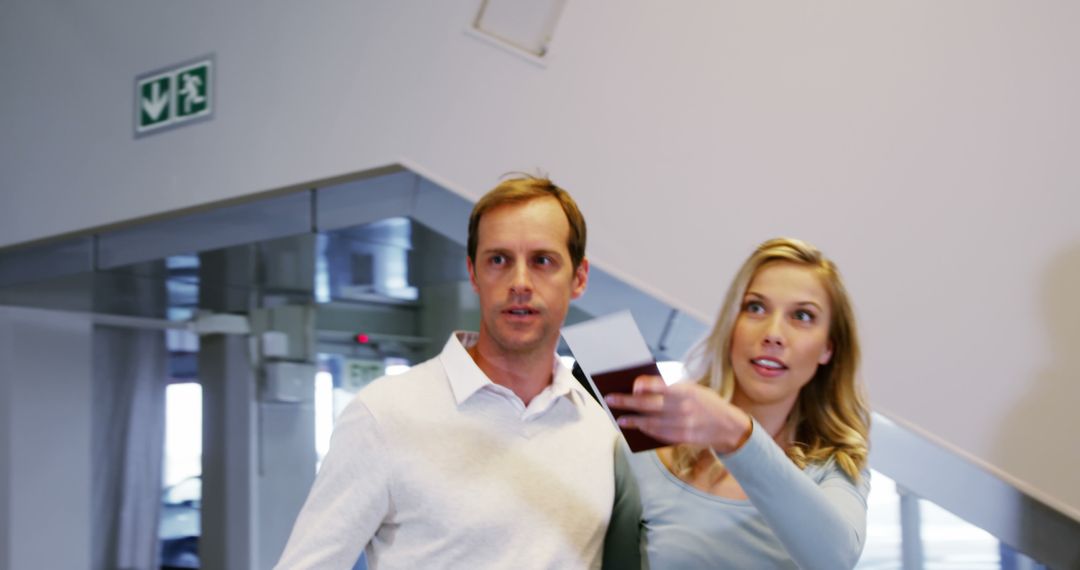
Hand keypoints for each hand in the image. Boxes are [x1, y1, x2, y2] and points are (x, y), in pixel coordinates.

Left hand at [604, 375, 752, 452]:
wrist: (729, 426)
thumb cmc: (706, 403)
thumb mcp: (694, 389)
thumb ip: (672, 389)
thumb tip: (642, 389)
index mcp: (687, 391)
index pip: (662, 386)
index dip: (646, 385)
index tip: (631, 385)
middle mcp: (685, 408)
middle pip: (650, 405)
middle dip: (627, 403)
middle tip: (610, 400)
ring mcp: (684, 425)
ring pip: (652, 423)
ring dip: (633, 421)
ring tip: (620, 418)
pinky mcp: (683, 438)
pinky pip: (659, 434)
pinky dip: (646, 430)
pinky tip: (635, 427)